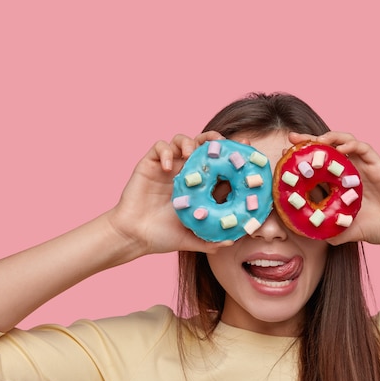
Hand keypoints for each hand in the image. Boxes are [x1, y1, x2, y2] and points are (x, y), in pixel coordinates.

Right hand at [107, 132, 232, 255]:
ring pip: (181, 140)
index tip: (245, 149)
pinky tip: (169, 167)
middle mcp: (185, 172)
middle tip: (221, 143)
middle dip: (214, 139)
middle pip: (202, 145)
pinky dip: (166, 152)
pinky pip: (159, 147)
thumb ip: (211, 241)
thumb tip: (231, 241)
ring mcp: (168, 167)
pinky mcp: (150, 164)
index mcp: (198, 186)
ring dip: (189, 142)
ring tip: (192, 153)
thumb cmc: (162, 237)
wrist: (134, 236)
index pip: (219, 164)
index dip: (231, 154)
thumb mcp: (191, 239)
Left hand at [288, 131, 379, 246]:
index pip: (316, 166)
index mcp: (339, 183)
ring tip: (314, 140)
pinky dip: (350, 144)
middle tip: (292, 139)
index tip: (284, 158)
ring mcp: (362, 166)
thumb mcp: (344, 231)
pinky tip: (340, 147)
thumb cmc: (376, 227)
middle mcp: (349, 170)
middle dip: (308, 142)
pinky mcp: (376, 164)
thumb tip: (306, 234)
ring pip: (343, 141)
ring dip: (328, 137)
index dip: (301, 160)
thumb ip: (327, 231)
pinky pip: (363, 147)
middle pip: (326, 149)